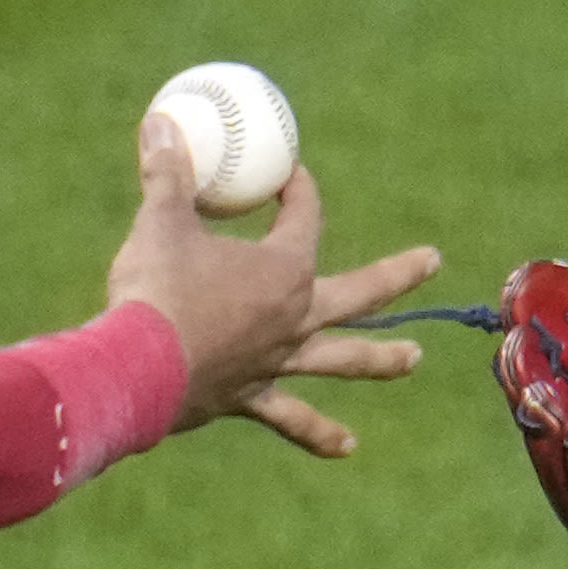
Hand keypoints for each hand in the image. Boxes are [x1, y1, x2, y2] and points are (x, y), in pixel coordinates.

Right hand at [108, 117, 442, 456]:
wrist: (135, 368)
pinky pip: (292, 417)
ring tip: (415, 361)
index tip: (288, 176)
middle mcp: (292, 317)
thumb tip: (158, 121)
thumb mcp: (160, 221)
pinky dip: (319, 433)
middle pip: (357, 294)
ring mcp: (276, 361)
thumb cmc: (154, 289)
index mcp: (282, 269)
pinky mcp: (249, 396)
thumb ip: (166, 174)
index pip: (305, 218)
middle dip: (396, 275)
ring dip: (380, 360)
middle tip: (432, 260)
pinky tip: (347, 447)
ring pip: (341, 360)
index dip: (299, 191)